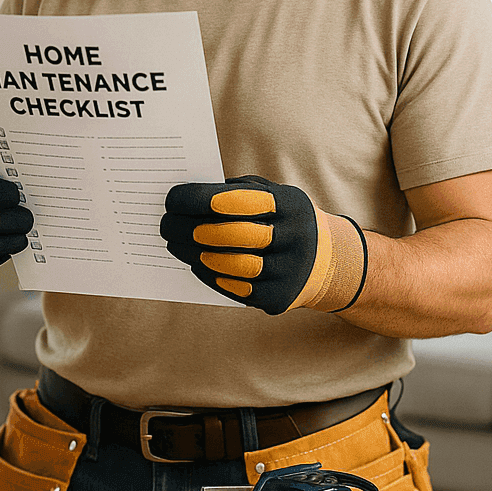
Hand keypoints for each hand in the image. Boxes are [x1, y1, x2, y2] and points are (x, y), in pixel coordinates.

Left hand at [160, 175, 367, 314]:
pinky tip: (195, 263)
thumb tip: (188, 197)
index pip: (237, 199)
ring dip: (194, 254)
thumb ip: (236, 192)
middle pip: (231, 234)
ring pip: (231, 264)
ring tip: (174, 245)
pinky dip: (209, 275)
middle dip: (189, 229)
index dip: (199, 199)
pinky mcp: (279, 298)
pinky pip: (235, 288)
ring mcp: (289, 271)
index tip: (171, 199)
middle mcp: (295, 237)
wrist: (327, 262)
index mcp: (289, 204)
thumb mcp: (273, 196)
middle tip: (165, 225)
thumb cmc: (283, 220)